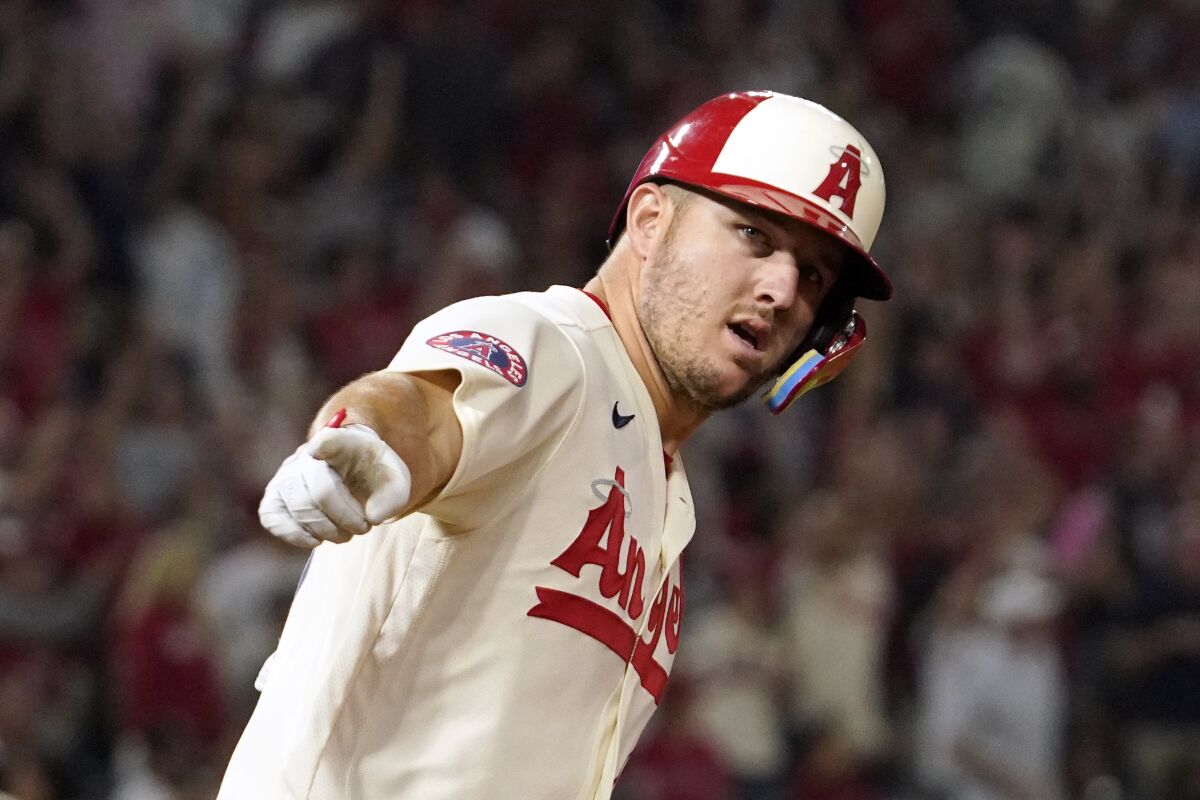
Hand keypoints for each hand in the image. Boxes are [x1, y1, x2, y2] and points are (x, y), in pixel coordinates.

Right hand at [257, 425, 411, 546]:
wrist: (353, 475)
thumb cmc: (373, 475)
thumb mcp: (395, 481)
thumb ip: (393, 496)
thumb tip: (373, 516)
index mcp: (341, 442)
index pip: (329, 440)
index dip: (323, 446)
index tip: (318, 451)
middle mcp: (306, 455)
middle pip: (321, 491)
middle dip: (346, 517)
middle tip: (364, 527)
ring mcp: (286, 476)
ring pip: (299, 508)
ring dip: (327, 530)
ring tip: (345, 534)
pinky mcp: (274, 498)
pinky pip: (272, 518)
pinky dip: (294, 535)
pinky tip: (316, 540)